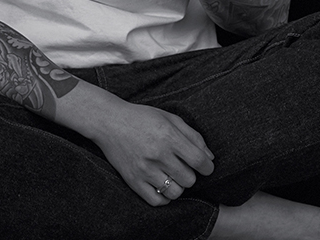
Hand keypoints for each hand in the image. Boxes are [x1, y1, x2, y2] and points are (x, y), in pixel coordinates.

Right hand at [91, 99, 214, 206]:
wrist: (109, 122)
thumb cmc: (142, 117)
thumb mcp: (169, 118)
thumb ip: (192, 135)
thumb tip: (210, 157)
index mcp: (168, 136)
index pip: (199, 161)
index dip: (207, 166)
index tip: (205, 166)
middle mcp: (157, 154)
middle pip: (189, 179)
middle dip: (190, 174)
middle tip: (182, 166)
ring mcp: (144, 170)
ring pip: (175, 192)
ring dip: (178, 185)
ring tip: (171, 175)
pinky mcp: (133, 181)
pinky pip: (157, 201)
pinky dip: (164, 196)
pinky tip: (161, 184)